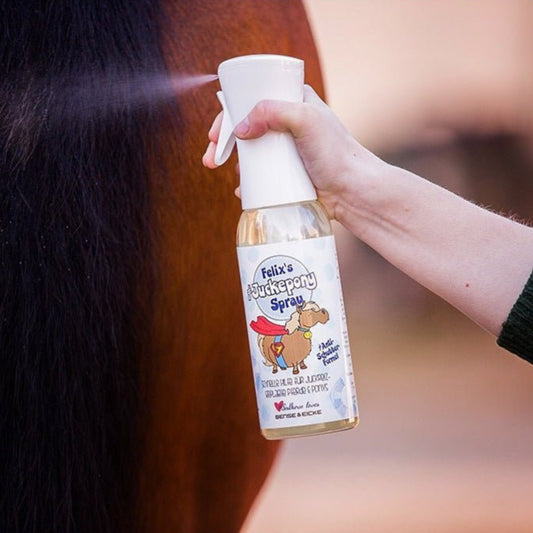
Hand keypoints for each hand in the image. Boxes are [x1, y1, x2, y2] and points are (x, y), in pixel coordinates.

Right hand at [202, 85, 383, 219]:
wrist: (351, 192)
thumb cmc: (336, 153)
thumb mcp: (306, 120)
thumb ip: (272, 111)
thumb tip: (241, 129)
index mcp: (293, 102)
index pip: (252, 100)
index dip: (229, 115)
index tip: (215, 134)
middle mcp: (288, 125)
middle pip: (246, 128)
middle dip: (224, 143)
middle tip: (210, 159)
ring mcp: (287, 151)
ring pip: (251, 153)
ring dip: (234, 164)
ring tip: (231, 178)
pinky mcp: (287, 174)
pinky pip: (260, 175)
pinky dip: (247, 182)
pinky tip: (240, 190)